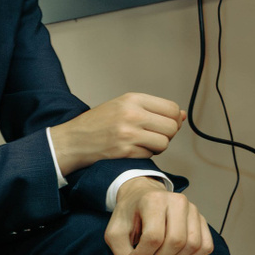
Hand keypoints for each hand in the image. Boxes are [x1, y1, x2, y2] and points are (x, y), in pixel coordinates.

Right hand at [48, 92, 186, 174]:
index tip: (166, 124)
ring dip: (157, 146)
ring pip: (164, 143)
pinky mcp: (124, 151)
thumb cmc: (98, 123)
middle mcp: (132, 114)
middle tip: (155, 135)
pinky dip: (145, 154)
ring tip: (144, 143)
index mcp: (133, 99)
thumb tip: (182, 115)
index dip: (173, 119)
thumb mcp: (124, 106)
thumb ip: (153, 109)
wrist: (72, 140)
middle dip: (167, 134)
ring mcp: (128, 134)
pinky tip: (132, 150)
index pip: (172, 108)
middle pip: (171, 127)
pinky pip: (149, 155)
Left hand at [104, 176, 213, 254]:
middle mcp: (177, 201)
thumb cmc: (128, 215)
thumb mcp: (116, 234)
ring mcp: (193, 209)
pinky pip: (206, 246)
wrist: (141, 195)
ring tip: (160, 254)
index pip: (153, 237)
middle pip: (175, 242)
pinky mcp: (202, 219)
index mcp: (154, 200)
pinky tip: (176, 253)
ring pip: (192, 245)